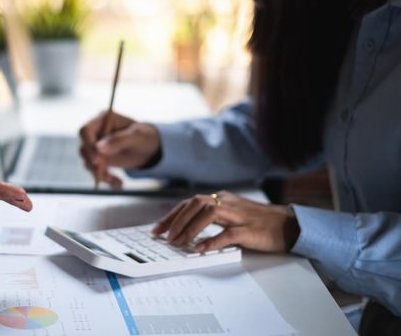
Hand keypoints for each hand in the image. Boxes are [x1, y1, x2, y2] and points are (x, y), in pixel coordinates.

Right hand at [78, 111, 160, 187]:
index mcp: (103, 120)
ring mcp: (97, 147)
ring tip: (117, 181)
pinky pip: (96, 171)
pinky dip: (106, 179)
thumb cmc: (145, 136)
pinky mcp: (100, 160)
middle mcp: (96, 132)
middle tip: (106, 174)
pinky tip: (118, 183)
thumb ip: (119, 140)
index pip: (85, 131)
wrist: (150, 149)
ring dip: (100, 174)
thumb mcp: (137, 136)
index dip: (88, 145)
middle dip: (94, 163)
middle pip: (84, 149)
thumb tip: (99, 148)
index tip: (97, 159)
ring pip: (88, 162)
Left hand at [151, 191, 299, 252]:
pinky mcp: (250, 230)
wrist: (290, 225)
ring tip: (179, 242)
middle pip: (195, 204)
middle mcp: (228, 203)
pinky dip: (212, 241)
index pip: (190, 203)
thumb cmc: (259, 223)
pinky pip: (228, 233)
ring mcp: (239, 215)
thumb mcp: (231, 216)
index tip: (158, 229)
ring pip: (209, 213)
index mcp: (222, 199)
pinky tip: (200, 249)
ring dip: (190, 228)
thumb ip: (211, 219)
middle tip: (165, 237)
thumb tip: (185, 230)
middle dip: (176, 220)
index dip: (172, 215)